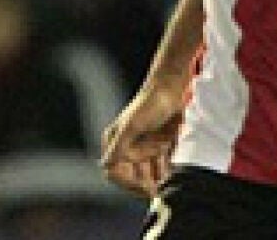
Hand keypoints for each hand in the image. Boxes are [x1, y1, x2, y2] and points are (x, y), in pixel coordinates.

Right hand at [100, 82, 184, 198]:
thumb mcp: (132, 126)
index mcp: (114, 141)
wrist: (172, 89)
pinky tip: (170, 168)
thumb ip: (119, 147)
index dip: (127, 182)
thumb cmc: (149, 105)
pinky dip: (164, 171)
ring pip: (146, 174)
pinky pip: (158, 168)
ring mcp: (142, 148)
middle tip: (158, 188)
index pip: (113, 172)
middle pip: (131, 176)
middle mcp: (126, 147)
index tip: (144, 187)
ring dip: (155, 177)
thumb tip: (104, 166)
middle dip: (144, 181)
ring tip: (165, 172)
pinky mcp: (157, 147)